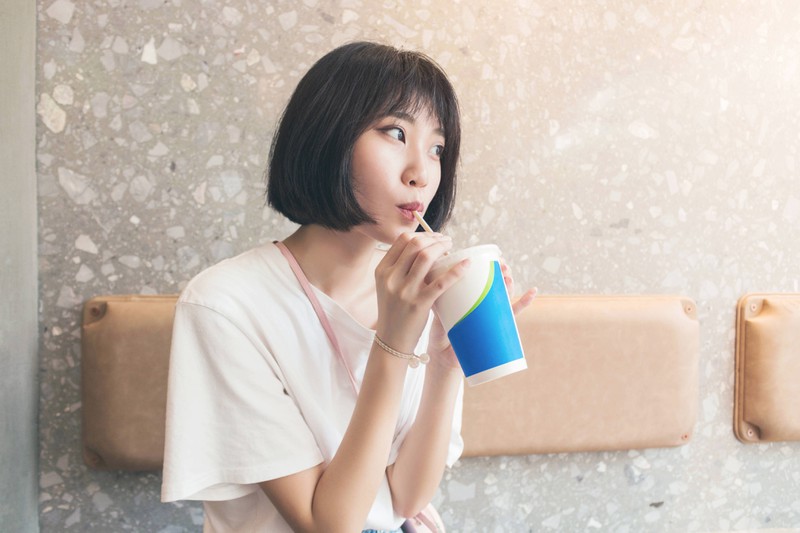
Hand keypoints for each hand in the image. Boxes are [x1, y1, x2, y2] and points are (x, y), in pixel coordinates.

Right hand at [373, 232, 467, 352]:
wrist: (391, 340)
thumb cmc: (394, 312)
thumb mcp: (388, 287)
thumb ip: (400, 269)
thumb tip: (424, 251)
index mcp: (382, 270)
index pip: (402, 240)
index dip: (421, 234)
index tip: (434, 237)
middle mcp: (391, 278)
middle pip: (415, 244)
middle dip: (434, 238)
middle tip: (446, 241)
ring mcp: (404, 291)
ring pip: (425, 256)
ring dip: (442, 247)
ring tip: (452, 247)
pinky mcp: (419, 304)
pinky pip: (441, 282)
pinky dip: (456, 270)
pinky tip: (466, 264)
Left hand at [427, 259, 536, 371]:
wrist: (444, 356)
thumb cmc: (442, 332)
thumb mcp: (438, 312)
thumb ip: (439, 300)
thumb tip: (438, 280)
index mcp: (468, 296)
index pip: (480, 277)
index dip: (486, 266)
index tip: (489, 256)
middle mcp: (482, 302)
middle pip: (495, 283)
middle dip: (500, 272)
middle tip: (501, 264)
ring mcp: (490, 314)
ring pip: (504, 295)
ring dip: (509, 284)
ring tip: (508, 276)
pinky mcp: (497, 327)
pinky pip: (512, 315)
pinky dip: (524, 302)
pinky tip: (533, 291)